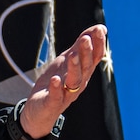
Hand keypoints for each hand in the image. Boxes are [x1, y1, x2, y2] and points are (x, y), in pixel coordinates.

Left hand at [18, 24, 106, 139]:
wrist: (39, 112)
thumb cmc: (56, 83)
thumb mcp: (68, 61)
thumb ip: (81, 46)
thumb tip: (99, 27)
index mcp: (83, 73)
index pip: (94, 58)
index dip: (98, 44)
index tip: (100, 30)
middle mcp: (78, 84)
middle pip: (85, 68)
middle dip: (86, 53)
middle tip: (86, 39)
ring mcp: (66, 94)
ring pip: (74, 81)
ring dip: (74, 68)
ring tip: (72, 55)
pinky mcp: (52, 104)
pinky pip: (55, 96)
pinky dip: (56, 88)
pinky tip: (55, 79)